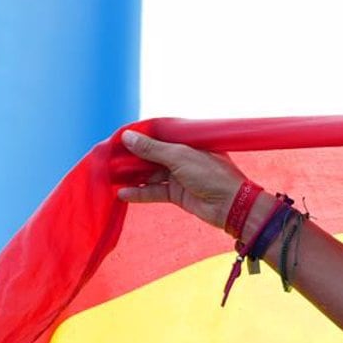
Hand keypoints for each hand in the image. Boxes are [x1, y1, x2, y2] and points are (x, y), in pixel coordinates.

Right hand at [117, 129, 249, 234]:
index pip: (157, 136)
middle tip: (109, 159)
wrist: (233, 207)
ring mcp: (179, 176)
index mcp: (186, 142)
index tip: (117, 139)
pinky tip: (123, 194)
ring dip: (132, 176)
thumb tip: (127, 137)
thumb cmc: (212, 175)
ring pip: (150, 174)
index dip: (138, 137)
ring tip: (111, 176)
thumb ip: (152, 149)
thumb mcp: (180, 157)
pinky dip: (140, 193)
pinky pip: (155, 192)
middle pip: (150, 155)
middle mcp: (182, 157)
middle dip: (131, 158)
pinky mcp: (178, 195)